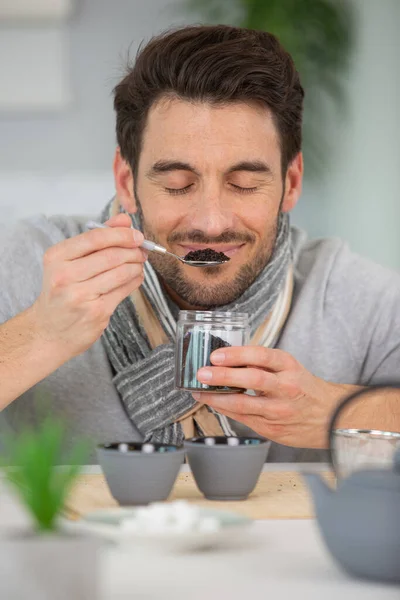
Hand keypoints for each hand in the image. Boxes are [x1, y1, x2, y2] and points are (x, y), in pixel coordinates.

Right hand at [32, 213, 145, 358]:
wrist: (50, 330)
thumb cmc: (62, 291)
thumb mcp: (69, 261)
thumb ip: (97, 238)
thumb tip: (124, 220)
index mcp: (57, 257)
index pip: (95, 238)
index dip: (122, 234)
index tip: (137, 235)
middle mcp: (65, 276)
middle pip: (112, 255)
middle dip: (134, 251)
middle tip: (142, 250)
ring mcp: (80, 296)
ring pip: (122, 272)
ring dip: (137, 266)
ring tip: (138, 264)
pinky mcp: (96, 312)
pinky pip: (124, 290)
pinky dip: (135, 280)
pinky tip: (135, 277)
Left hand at [194, 346, 352, 448]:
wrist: (331, 417)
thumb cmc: (304, 389)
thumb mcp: (289, 368)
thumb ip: (263, 364)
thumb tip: (227, 358)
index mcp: (289, 367)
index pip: (261, 355)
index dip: (237, 354)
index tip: (217, 355)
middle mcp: (286, 387)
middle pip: (252, 379)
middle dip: (223, 376)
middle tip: (203, 372)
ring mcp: (279, 411)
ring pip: (244, 404)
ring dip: (217, 397)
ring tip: (199, 391)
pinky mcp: (272, 429)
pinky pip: (243, 418)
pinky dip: (225, 409)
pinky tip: (213, 403)